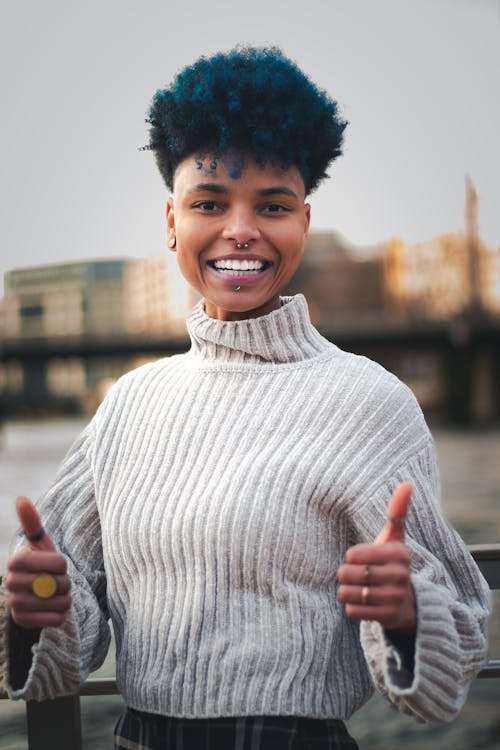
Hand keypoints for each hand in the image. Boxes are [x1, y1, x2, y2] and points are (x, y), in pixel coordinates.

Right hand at [6, 497, 71, 628]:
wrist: (39, 594)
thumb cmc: (43, 564)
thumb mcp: (41, 544)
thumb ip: (32, 523)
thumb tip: (21, 499)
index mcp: (15, 561)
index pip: (51, 562)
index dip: (60, 564)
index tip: (61, 565)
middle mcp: (10, 583)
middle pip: (54, 583)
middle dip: (65, 583)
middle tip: (60, 582)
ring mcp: (15, 603)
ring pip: (56, 602)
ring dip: (65, 599)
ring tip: (58, 595)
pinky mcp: (23, 621)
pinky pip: (54, 619)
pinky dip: (61, 614)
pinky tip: (54, 609)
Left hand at [337, 482, 415, 631]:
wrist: (407, 603)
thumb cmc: (392, 563)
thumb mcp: (395, 538)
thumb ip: (397, 512)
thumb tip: (408, 483)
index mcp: (400, 554)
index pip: (354, 554)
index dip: (350, 557)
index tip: (357, 558)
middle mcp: (401, 576)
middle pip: (349, 574)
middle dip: (344, 575)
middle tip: (352, 575)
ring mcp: (396, 599)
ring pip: (349, 593)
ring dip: (346, 591)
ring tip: (355, 589)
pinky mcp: (388, 618)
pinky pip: (353, 611)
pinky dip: (351, 607)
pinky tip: (361, 603)